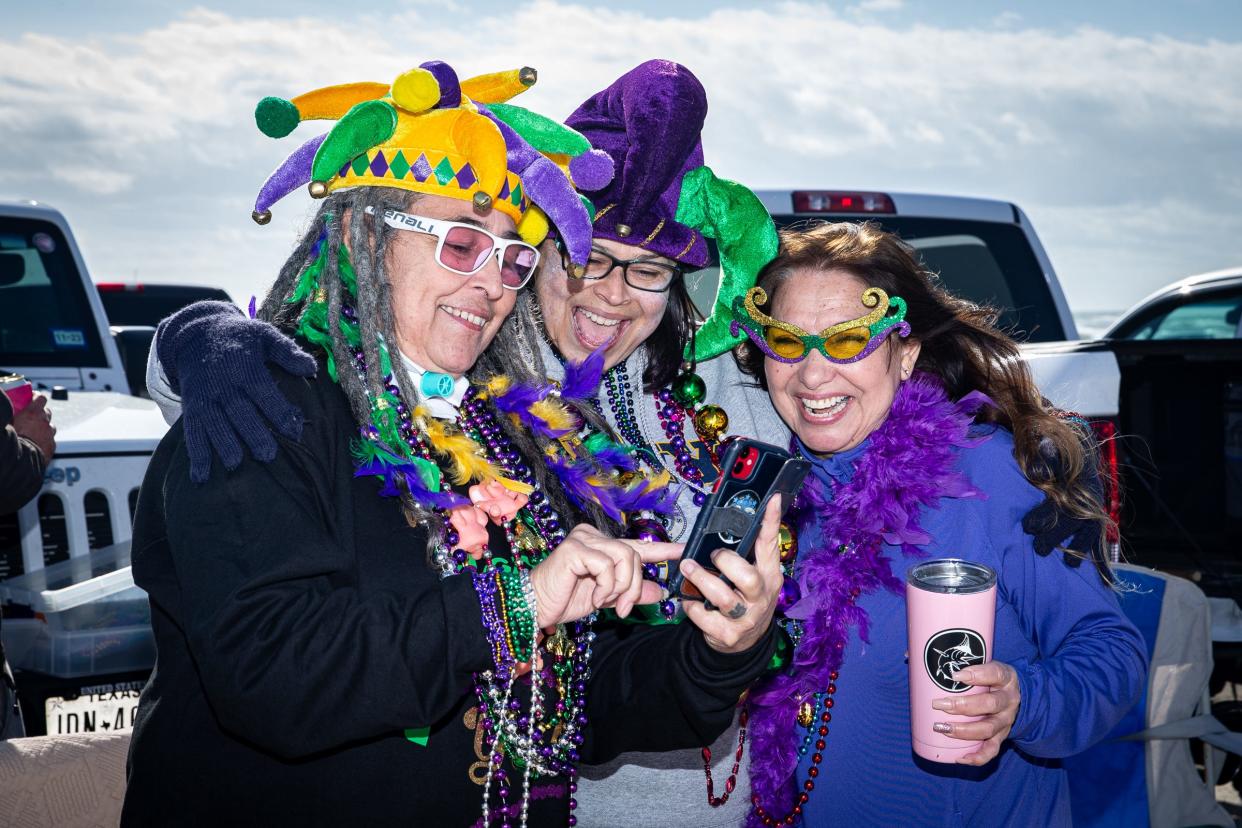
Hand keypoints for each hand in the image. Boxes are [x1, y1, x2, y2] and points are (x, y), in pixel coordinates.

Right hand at [12, 394, 54, 458]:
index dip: (36, 397)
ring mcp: (49, 434)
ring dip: (43, 427)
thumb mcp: (7, 422)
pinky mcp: (52, 445)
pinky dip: (45, 439)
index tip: (32, 397)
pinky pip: (50, 439)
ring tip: (33, 432)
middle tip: (31, 416)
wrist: (20, 461)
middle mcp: (43, 422)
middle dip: (40, 413)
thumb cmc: (10, 441)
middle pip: (46, 412)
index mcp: (32, 413)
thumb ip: (8, 414)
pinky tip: (36, 443)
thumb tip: (4, 410)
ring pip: (50, 426)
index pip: (40, 398)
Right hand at [156, 301, 315, 482]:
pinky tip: (201, 476)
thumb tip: (312, 368)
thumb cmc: (240, 338)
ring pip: (214, 423)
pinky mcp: (192, 407)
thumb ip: (287, 352)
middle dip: (252, 433)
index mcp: (245, 367)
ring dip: (223, 444)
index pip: (264, 391)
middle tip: (268, 456)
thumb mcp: (264, 335)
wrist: (196, 334)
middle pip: (239, 411)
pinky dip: (196, 455)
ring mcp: (205, 397)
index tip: (296, 430)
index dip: (279, 411)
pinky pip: (192, 432)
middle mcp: (223, 384)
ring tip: (235, 465)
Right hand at [529, 524, 681, 626]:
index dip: (662, 549)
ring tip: (607, 603)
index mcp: (602, 547)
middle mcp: (593, 536)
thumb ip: (632, 593)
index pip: (638, 545)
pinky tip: (595, 597)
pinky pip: (607, 566)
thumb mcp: (607, 599)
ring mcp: (583, 539)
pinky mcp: (575, 549)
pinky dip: (606, 587)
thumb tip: (661, 591)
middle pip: (634, 555)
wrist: (534, 607)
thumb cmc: (564, 600)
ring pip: (624, 558)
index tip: (684, 551)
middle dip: (635, 586)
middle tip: (624, 608)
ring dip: (622, 588)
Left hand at [679, 496, 783, 654]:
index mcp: (769, 577)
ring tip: (688, 568)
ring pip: (722, 597)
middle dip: (725, 561)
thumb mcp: (753, 577)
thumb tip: (727, 525)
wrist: (744, 644)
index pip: (771, 546)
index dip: (772, 522)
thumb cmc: (745, 600)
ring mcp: (746, 618)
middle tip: (713, 555)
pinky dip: (691, 605)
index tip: (772, 499)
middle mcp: (761, 597)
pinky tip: (691, 599)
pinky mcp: (727, 634)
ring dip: (700, 579)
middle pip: (747, 577)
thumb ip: (746, 555)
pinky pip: (703, 615)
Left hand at [931, 660, 1020, 764]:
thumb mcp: (981, 663)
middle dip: (963, 706)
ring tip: (942, 728)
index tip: (954, 675)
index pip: (995, 673)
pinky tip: (960, 758)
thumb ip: (952, 659)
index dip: (977, 674)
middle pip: (990, 704)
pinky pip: (991, 750)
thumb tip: (910, 656)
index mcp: (1005, 677)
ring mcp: (1005, 721)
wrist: (1016, 694)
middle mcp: (1008, 700)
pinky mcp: (1002, 737)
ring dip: (964, 731)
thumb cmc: (989, 676)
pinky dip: (977, 757)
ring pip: (988, 728)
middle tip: (939, 704)